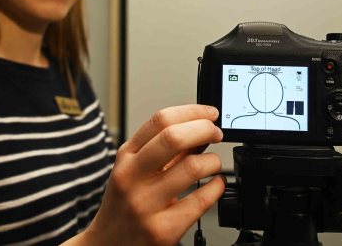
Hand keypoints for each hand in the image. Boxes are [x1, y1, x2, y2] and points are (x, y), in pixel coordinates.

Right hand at [72, 104, 224, 245]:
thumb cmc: (124, 205)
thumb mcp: (134, 170)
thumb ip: (163, 150)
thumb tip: (199, 129)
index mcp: (126, 157)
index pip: (160, 120)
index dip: (192, 111)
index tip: (209, 113)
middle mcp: (132, 177)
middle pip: (174, 137)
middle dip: (205, 129)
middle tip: (216, 133)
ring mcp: (146, 204)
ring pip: (193, 167)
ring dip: (213, 161)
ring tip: (212, 164)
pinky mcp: (162, 230)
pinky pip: (202, 201)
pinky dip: (217, 188)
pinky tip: (215, 186)